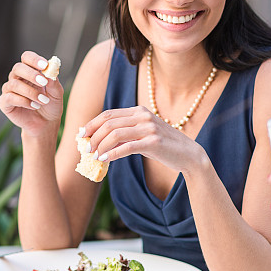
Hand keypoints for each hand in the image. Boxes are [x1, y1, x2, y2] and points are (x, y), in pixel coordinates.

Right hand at [0, 51, 64, 135]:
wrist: (46, 124)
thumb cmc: (50, 105)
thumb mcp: (57, 93)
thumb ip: (54, 82)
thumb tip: (50, 70)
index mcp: (30, 71)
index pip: (27, 57)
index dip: (34, 59)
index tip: (45, 65)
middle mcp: (17, 78)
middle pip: (18, 68)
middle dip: (31, 74)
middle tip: (43, 82)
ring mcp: (9, 90)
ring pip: (14, 84)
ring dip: (30, 92)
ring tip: (43, 101)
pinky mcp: (5, 103)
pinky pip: (9, 97)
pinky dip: (23, 101)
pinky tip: (33, 106)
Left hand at [81, 106, 204, 173]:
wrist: (189, 154)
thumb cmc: (163, 146)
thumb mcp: (143, 134)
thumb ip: (126, 132)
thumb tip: (99, 140)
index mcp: (139, 111)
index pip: (108, 114)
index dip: (92, 124)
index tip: (81, 134)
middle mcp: (143, 116)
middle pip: (109, 123)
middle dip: (93, 136)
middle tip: (85, 149)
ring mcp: (149, 128)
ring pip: (115, 134)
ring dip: (100, 145)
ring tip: (94, 156)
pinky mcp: (154, 142)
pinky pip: (127, 147)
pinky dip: (112, 153)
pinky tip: (104, 159)